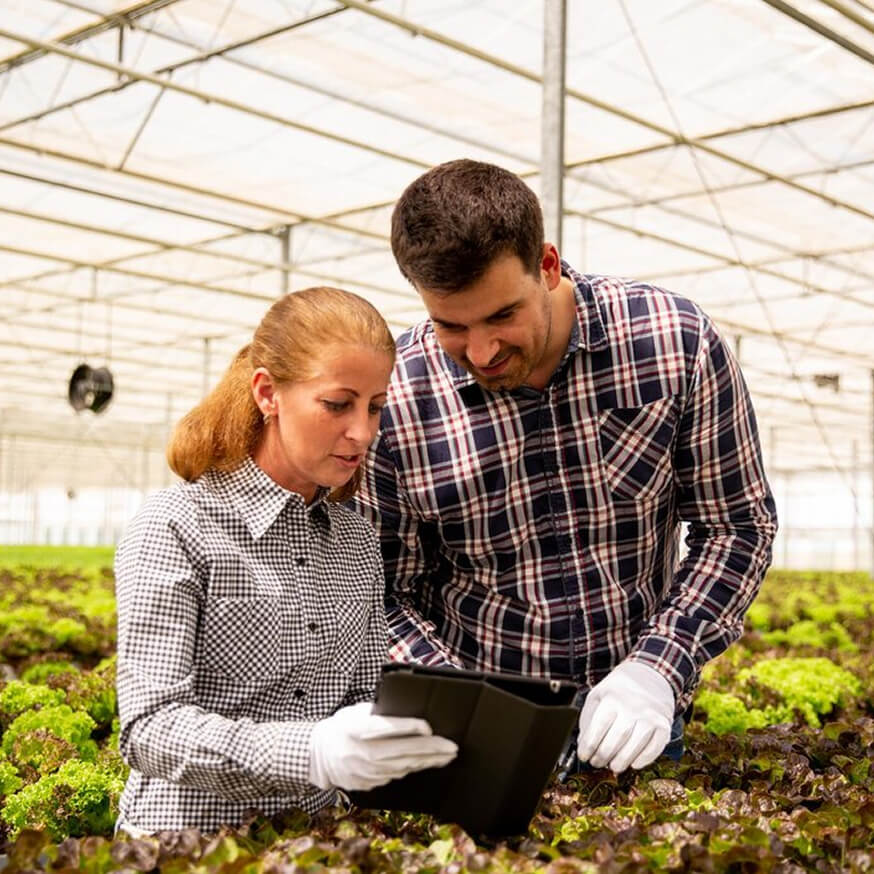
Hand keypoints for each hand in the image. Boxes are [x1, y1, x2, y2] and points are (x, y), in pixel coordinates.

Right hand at [308, 701, 457, 790]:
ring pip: (403, 767)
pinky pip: (396, 776)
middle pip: (402, 751)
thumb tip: (408, 711)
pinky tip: (426, 763)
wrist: (319, 755)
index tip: (428, 726)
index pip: (387, 728)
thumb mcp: (357, 712)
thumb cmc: (343, 727)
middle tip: (452, 746)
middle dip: (431, 749)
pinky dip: (412, 769)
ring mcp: (365, 772)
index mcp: (358, 729)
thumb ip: (380, 713)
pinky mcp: (369, 784)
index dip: (410, 727)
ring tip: (446, 756)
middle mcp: (362, 752)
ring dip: (428, 762)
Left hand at [577, 661, 674, 772]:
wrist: (649, 676)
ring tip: (612, 766)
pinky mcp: (664, 726)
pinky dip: (643, 760)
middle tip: (597, 763)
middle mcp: (633, 706)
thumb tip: (584, 746)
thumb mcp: (598, 696)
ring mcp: (650, 716)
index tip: (583, 756)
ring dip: (621, 762)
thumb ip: (588, 719)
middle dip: (603, 756)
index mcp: (612, 697)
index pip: (598, 727)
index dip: (589, 746)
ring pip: (634, 746)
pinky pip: (654, 749)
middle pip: (616, 739)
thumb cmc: (618, 690)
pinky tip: (633, 763)